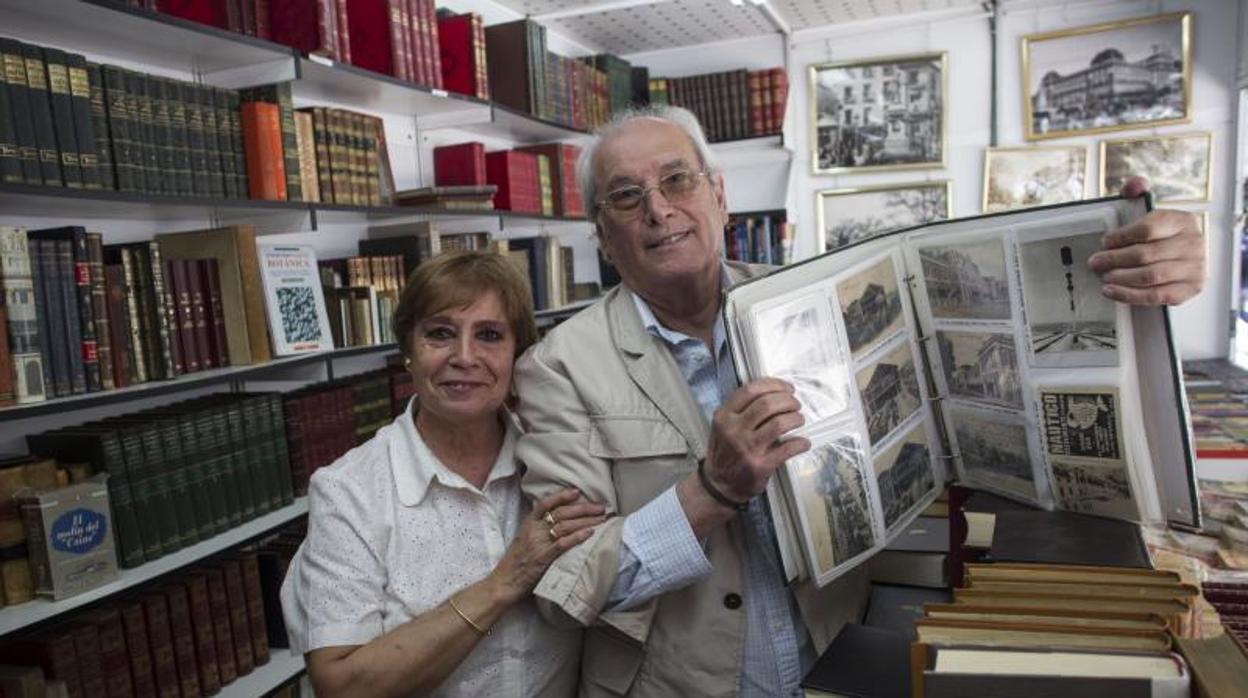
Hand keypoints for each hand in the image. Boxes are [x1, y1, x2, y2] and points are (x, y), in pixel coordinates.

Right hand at [489, 488, 604, 603]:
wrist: (504, 582)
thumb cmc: (516, 562)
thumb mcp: (523, 539)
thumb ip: (537, 528)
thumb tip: (558, 519)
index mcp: (528, 523)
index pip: (545, 504)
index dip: (562, 496)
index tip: (577, 492)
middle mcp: (533, 530)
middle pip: (561, 513)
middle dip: (583, 508)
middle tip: (601, 507)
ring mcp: (538, 544)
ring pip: (565, 526)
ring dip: (586, 521)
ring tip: (601, 519)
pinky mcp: (543, 558)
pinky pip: (563, 544)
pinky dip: (578, 537)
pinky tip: (590, 533)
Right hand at [702, 378, 810, 503]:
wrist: (719, 485)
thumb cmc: (724, 454)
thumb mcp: (722, 426)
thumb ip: (740, 410)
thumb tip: (772, 394)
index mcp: (724, 416)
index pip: (751, 390)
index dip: (774, 385)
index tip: (786, 388)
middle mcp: (734, 430)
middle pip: (767, 404)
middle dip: (788, 401)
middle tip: (795, 404)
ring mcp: (747, 448)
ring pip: (779, 423)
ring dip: (795, 418)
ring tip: (798, 420)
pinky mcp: (760, 465)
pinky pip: (787, 448)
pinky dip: (800, 443)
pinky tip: (803, 442)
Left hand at [1087, 176, 1205, 305]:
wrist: (1181, 256)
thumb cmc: (1158, 234)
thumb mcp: (1147, 210)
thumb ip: (1136, 191)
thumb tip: (1134, 184)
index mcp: (1182, 220)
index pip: (1147, 229)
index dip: (1121, 237)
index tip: (1104, 242)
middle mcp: (1193, 243)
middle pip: (1146, 254)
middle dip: (1115, 259)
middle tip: (1095, 262)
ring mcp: (1195, 267)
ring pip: (1150, 276)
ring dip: (1121, 278)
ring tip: (1103, 277)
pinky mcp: (1191, 288)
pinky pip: (1157, 295)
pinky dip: (1130, 295)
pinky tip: (1112, 290)